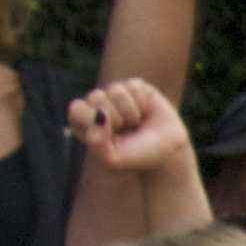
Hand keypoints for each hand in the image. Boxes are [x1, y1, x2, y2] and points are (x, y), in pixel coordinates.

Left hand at [69, 77, 199, 186]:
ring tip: (136, 123)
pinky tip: (146, 113)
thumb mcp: (113, 159)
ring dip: (131, 112)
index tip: (108, 135)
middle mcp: (97, 104)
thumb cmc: (137, 155)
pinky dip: (143, 103)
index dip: (93, 120)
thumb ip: (97, 143)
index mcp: (84, 121)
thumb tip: (99, 115)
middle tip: (125, 130)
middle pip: (96, 96)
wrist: (169, 151)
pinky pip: (134, 86)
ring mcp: (116, 94)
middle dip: (115, 117)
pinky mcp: (135, 86)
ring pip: (116, 91)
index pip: (76, 108)